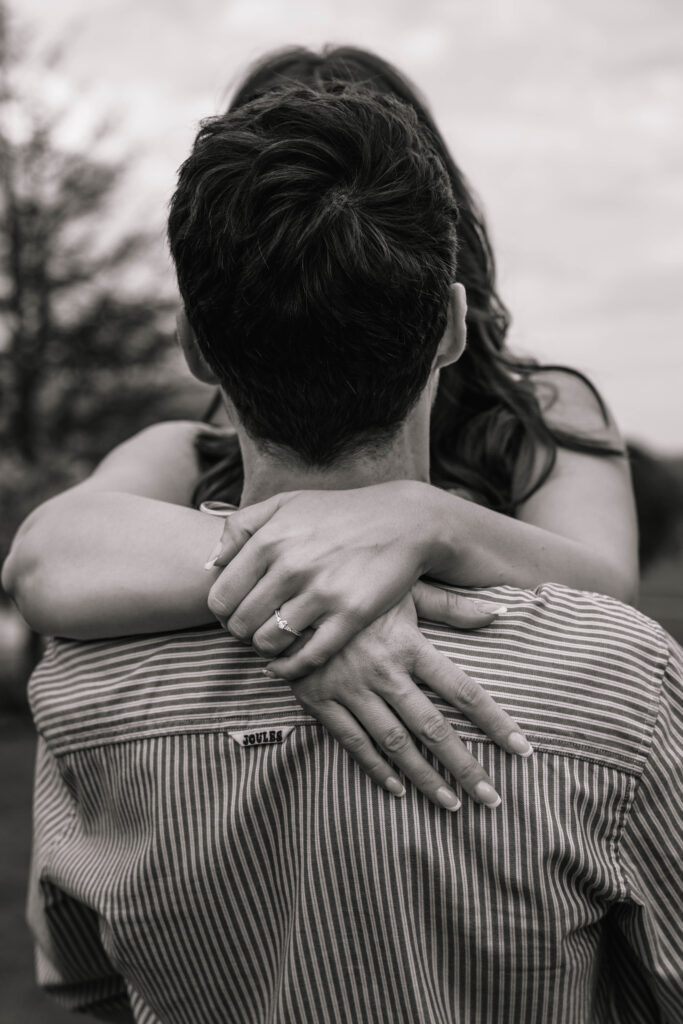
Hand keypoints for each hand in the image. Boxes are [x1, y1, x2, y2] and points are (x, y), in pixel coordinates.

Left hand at [206, 482, 498, 678]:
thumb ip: (240, 527)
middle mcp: (292, 566)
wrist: (403, 521)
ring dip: (266, 649)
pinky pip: (307, 657)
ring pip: (268, 644)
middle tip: (255, 629)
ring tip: (275, 640)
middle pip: (240, 625)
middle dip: (242, 633)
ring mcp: (322, 592)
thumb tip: (209, 563)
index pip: (221, 597)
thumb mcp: (286, 504)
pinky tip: (289, 662)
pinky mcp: (351, 615)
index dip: (222, 613)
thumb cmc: (338, 513)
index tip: (236, 613)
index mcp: (269, 538)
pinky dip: (291, 667)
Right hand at [281, 582, 530, 809]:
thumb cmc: (356, 585)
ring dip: (424, 777)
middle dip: (465, 766)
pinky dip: (375, 768)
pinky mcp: (319, 699)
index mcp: (410, 645)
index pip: (463, 691)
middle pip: (433, 729)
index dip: (495, 722)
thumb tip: (500, 613)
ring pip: (395, 743)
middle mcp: (384, 672)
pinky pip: (352, 742)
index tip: (522, 749)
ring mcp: (350, 689)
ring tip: (451, 804)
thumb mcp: (405, 588)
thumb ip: (453, 605)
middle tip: (493, 798)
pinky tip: (396, 790)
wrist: (287, 591)